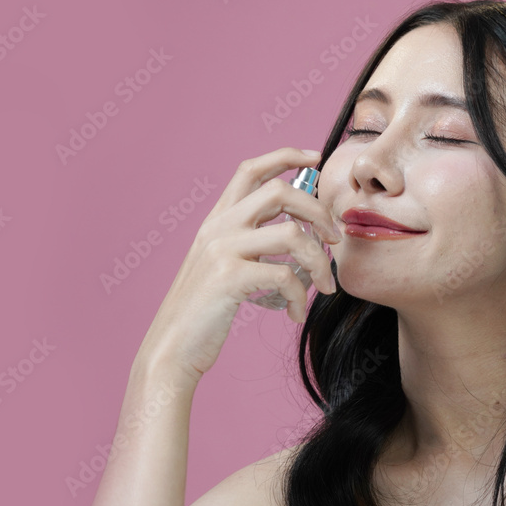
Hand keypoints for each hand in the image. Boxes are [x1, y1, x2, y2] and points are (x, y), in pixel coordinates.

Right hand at [131, 147, 341, 384]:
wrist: (171, 350)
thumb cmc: (204, 313)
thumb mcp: (221, 266)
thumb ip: (248, 244)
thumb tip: (295, 234)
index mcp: (216, 220)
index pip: (251, 170)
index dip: (286, 156)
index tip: (315, 158)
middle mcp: (217, 227)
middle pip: (280, 191)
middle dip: (318, 211)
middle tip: (334, 239)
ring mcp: (221, 250)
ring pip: (291, 233)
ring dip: (319, 262)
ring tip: (325, 287)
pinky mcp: (228, 278)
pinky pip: (285, 275)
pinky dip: (300, 297)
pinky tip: (296, 314)